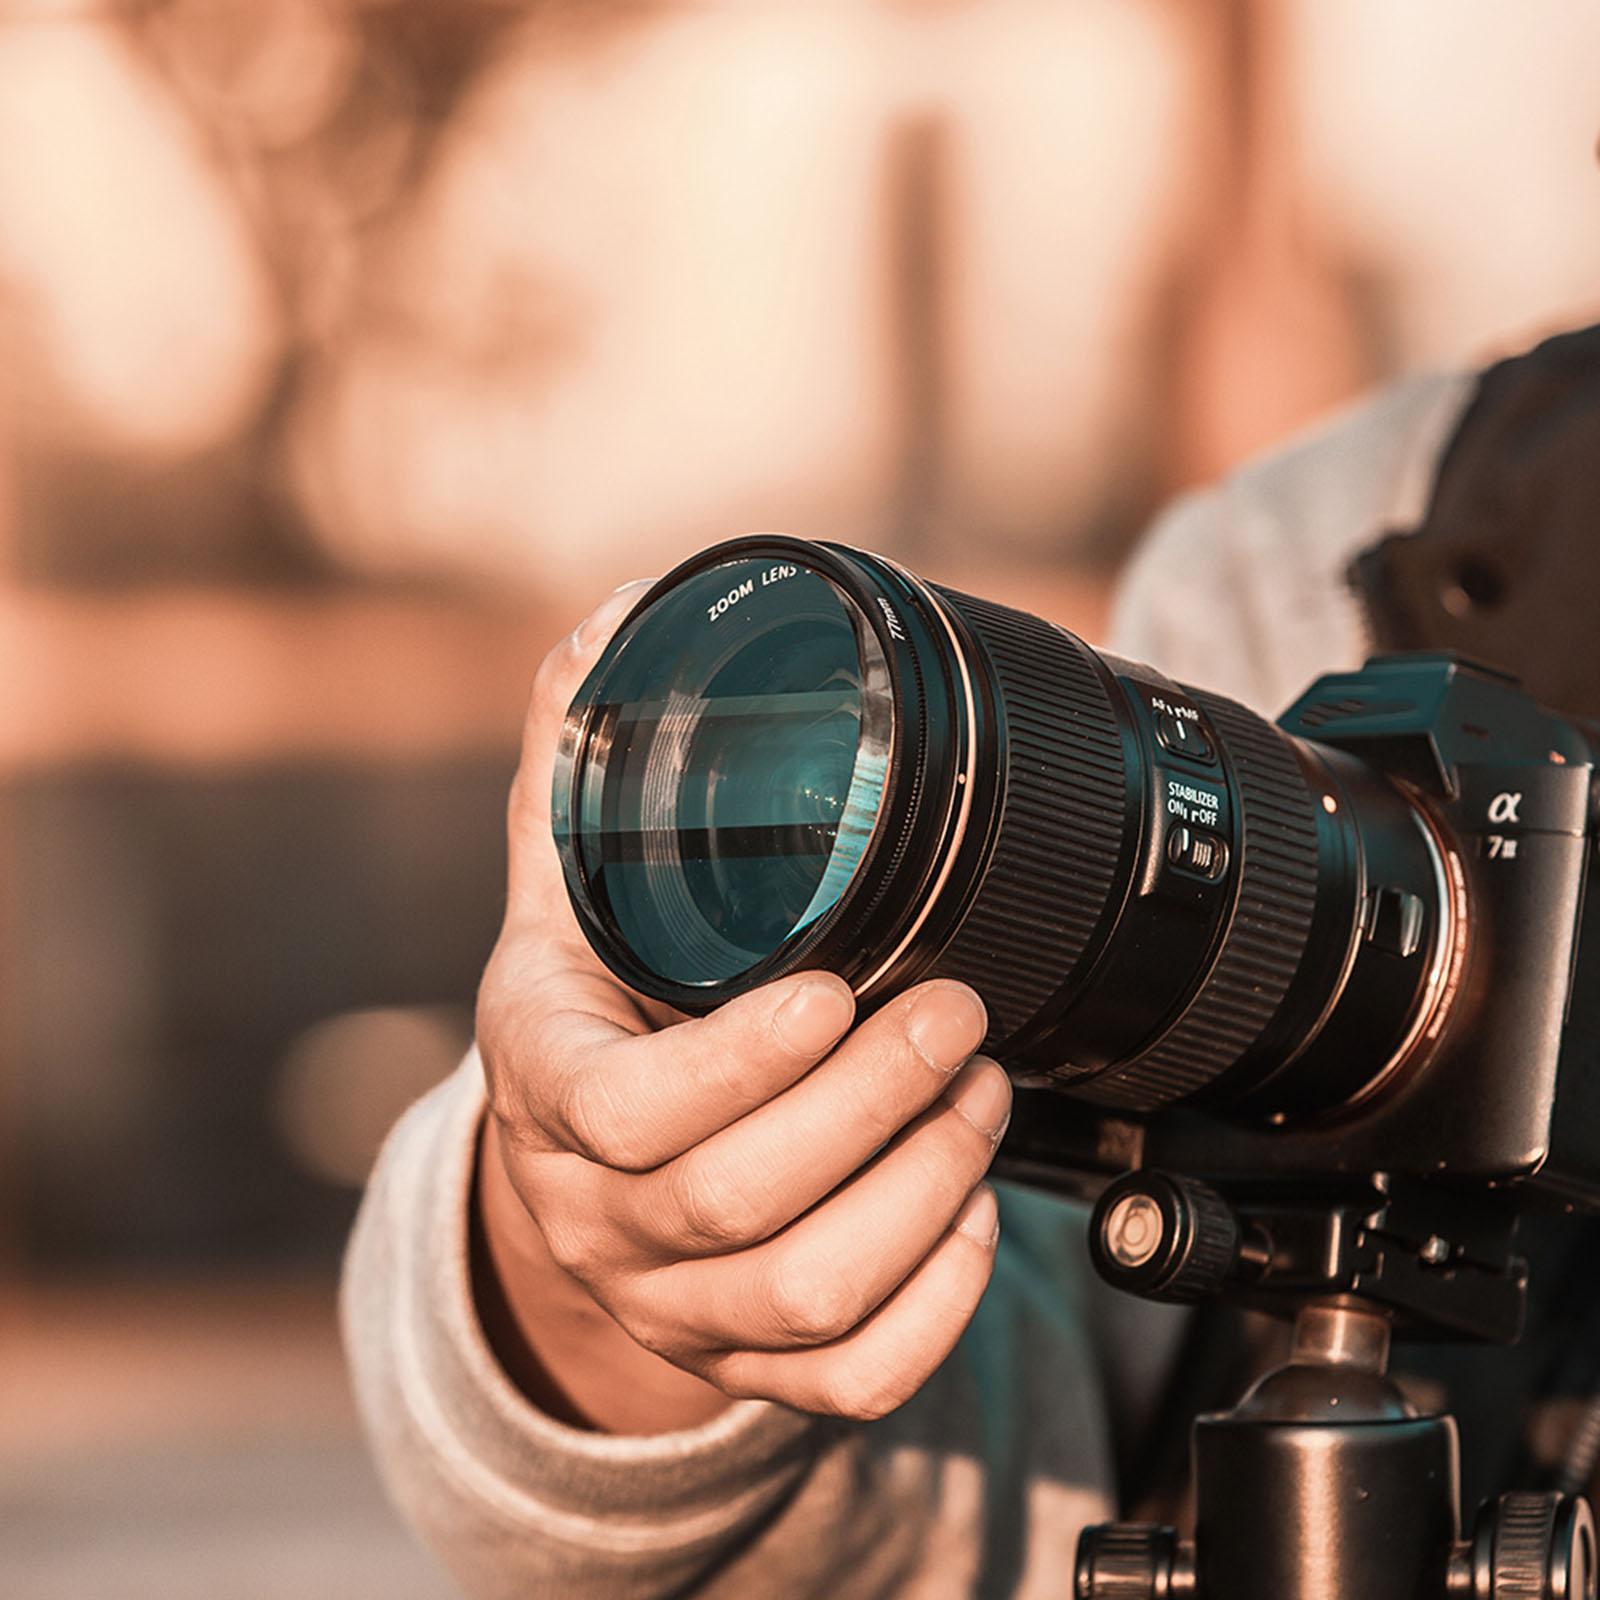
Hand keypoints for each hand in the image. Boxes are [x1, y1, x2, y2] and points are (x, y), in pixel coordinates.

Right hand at [474, 582, 1009, 1428]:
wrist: (579, 1168)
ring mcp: (670, 1296)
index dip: (734, 1064)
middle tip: (957, 1012)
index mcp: (548, 1074)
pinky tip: (974, 1217)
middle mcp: (596, 1204)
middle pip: (737, 1200)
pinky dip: (932, 1308)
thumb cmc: (591, 1001)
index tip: (830, 987)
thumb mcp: (570, 876)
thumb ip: (591, 747)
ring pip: (804, 1293)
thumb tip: (628, 609)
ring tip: (982, 1089)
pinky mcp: (743, 1358)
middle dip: (875, 1102)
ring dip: (920, 1185)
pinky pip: (844, 1381)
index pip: (618, 1108)